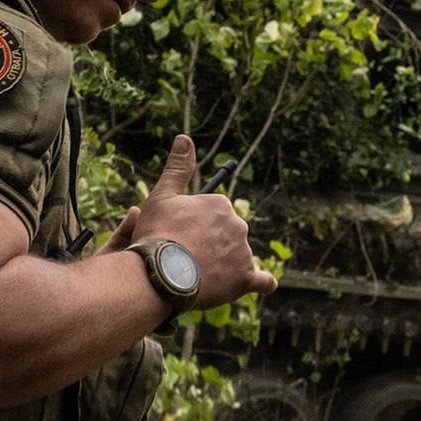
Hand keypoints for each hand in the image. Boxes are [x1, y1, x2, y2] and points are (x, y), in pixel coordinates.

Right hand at [114, 134, 277, 309]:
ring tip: (198, 275)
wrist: (159, 275)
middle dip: (211, 244)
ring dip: (225, 264)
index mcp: (220, 204)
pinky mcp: (245, 278)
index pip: (213, 216)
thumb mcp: (162, 196)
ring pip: (237, 257)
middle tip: (187, 258)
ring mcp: (243, 252)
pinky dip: (263, 282)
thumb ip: (178, 168)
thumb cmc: (157, 235)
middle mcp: (238, 225)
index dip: (196, 227)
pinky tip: (264, 283)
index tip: (180, 237)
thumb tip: (185, 138)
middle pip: (227, 236)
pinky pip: (262, 281)